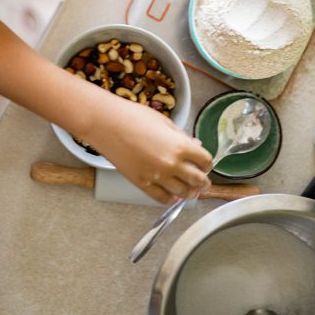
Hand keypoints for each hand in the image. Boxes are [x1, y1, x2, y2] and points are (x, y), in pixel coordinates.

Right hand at [84, 95, 212, 203]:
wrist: (107, 123)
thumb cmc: (133, 116)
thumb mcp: (164, 122)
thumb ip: (181, 137)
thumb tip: (195, 146)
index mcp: (180, 145)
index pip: (206, 161)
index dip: (207, 163)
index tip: (204, 164)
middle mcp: (171, 164)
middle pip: (198, 181)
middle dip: (203, 182)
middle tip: (202, 182)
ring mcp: (156, 176)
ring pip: (182, 193)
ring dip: (189, 192)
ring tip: (189, 190)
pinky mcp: (141, 183)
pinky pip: (162, 198)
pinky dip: (170, 198)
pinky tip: (171, 194)